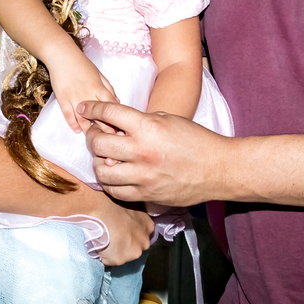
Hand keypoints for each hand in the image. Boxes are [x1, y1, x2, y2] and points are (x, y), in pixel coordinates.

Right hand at [47, 50, 116, 132]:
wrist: (62, 55)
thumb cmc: (82, 64)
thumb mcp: (99, 74)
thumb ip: (109, 88)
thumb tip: (117, 102)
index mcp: (100, 88)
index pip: (111, 108)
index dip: (117, 120)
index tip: (121, 130)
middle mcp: (88, 95)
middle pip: (99, 116)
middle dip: (105, 129)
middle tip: (111, 140)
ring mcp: (74, 97)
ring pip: (83, 119)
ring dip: (89, 130)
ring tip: (95, 139)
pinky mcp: (63, 98)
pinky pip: (68, 114)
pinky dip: (72, 124)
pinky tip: (77, 130)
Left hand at [80, 100, 230, 206]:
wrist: (219, 169)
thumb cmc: (196, 140)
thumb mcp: (167, 119)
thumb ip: (138, 122)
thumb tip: (113, 125)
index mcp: (148, 128)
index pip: (108, 113)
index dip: (92, 108)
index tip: (84, 108)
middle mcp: (142, 152)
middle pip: (98, 143)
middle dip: (91, 136)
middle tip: (95, 134)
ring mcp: (143, 176)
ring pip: (101, 171)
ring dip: (98, 161)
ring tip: (104, 156)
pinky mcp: (147, 195)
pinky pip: (116, 192)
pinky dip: (110, 183)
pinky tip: (114, 174)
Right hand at [95, 199, 153, 266]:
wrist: (99, 208)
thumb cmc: (112, 200)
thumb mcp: (129, 204)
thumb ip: (132, 216)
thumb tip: (124, 218)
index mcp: (148, 226)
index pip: (141, 234)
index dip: (130, 232)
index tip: (120, 229)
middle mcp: (145, 241)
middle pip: (135, 246)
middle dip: (125, 243)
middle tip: (112, 234)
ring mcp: (134, 252)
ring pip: (123, 255)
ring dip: (115, 250)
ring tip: (104, 238)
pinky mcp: (120, 260)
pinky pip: (110, 260)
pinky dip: (104, 254)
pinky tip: (99, 243)